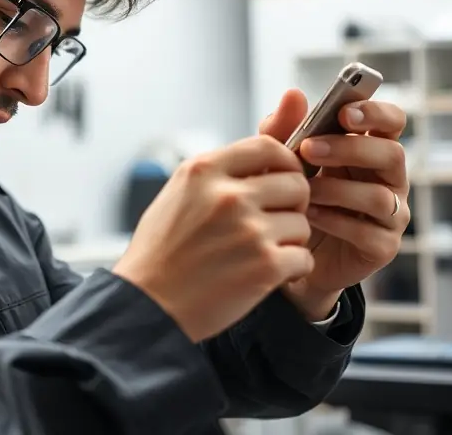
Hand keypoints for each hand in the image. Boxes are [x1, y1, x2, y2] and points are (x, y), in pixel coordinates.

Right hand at [112, 135, 313, 343]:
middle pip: (295, 183)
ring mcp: (249, 230)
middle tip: (277, 221)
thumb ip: (217, 174)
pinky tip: (269, 274)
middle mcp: (228, 195)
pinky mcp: (265, 266)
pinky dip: (292, 269)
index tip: (282, 178)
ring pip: (302, 223)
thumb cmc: (160, 252)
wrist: (147, 305)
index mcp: (204, 171)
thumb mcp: (178, 193)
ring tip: (263, 252)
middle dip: (293, 204)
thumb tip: (262, 162)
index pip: (268, 146)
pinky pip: (303, 258)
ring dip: (290, 240)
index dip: (285, 162)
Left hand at [259, 90, 410, 320]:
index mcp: (369, 147)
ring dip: (338, 189)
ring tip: (304, 189)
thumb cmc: (288, 193)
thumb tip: (294, 94)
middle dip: (349, 149)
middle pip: (392, 154)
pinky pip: (369, 232)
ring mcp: (391, 214)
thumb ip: (284, 127)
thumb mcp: (279, 158)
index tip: (344, 112)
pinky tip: (309, 216)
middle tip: (308, 149)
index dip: (376, 113)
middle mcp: (388, 178)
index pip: (392, 121)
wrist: (283, 248)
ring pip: (381, 196)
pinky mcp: (383, 246)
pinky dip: (336, 221)